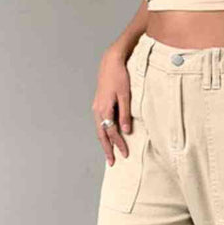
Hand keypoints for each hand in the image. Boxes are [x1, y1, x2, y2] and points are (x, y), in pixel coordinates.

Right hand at [92, 46, 132, 164]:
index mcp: (104, 109)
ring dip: (104, 142)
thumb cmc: (120, 76)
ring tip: (109, 153)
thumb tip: (126, 131)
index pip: (111, 132)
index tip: (125, 154)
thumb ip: (125, 114)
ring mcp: (96, 107)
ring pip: (99, 129)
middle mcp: (97, 110)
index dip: (118, 144)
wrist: (110, 61)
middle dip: (107, 149)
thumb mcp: (126, 95)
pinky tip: (107, 136)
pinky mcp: (98, 104)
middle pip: (102, 135)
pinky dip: (103, 132)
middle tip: (112, 162)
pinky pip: (100, 123)